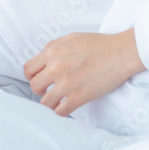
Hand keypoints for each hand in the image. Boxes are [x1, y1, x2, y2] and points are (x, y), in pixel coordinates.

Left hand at [23, 29, 144, 116]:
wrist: (120, 53)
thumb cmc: (98, 44)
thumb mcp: (71, 38)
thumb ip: (53, 47)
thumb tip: (42, 58)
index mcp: (52, 52)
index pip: (28, 70)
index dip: (32, 76)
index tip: (40, 79)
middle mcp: (56, 68)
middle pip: (34, 86)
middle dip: (41, 89)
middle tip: (50, 89)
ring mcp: (66, 84)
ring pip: (45, 102)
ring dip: (51, 102)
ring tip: (59, 99)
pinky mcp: (79, 97)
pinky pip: (60, 111)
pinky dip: (61, 110)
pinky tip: (67, 105)